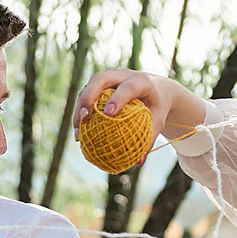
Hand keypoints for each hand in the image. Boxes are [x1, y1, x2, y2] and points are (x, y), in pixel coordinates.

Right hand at [74, 68, 203, 140]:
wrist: (157, 88)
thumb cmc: (158, 106)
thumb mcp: (158, 120)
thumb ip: (149, 138)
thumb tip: (138, 163)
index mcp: (141, 81)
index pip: (128, 87)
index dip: (118, 98)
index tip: (109, 113)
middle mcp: (122, 74)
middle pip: (100, 79)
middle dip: (88, 96)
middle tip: (85, 117)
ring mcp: (109, 76)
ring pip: (89, 86)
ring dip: (80, 106)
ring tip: (78, 128)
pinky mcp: (101, 83)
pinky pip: (86, 94)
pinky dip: (80, 110)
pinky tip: (78, 130)